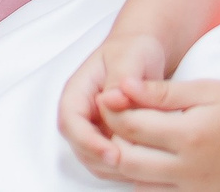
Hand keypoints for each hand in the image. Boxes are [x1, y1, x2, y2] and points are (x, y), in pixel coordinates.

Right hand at [59, 36, 169, 178]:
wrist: (143, 53)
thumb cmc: (134, 50)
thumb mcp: (130, 56)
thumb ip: (121, 78)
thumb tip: (113, 99)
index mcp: (78, 91)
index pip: (70, 121)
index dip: (87, 141)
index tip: (113, 153)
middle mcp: (82, 113)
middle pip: (80, 147)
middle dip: (104, 160)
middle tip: (135, 165)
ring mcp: (95, 129)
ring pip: (95, 160)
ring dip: (115, 168)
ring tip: (146, 165)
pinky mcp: (110, 139)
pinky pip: (111, 163)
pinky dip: (126, 169)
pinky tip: (149, 164)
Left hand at [92, 76, 219, 190]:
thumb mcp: (206, 90)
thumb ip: (162, 92)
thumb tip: (121, 86)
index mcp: (189, 136)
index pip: (130, 126)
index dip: (111, 109)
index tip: (107, 95)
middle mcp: (188, 169)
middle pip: (125, 159)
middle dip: (110, 136)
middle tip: (112, 116)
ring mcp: (193, 189)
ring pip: (136, 181)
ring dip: (124, 159)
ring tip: (129, 135)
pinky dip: (143, 176)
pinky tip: (148, 154)